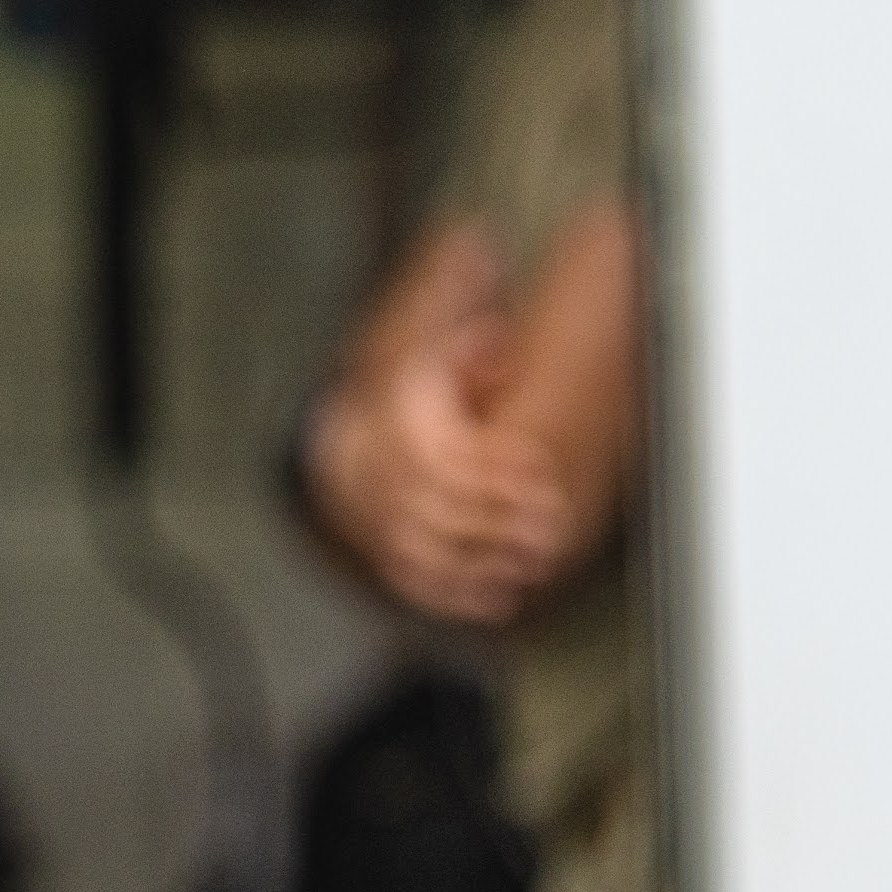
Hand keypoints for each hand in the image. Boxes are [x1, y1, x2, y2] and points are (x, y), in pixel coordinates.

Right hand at [310, 344, 575, 630]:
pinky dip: (456, 596)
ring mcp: (381, 523)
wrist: (342, 447)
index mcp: (398, 435)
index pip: (451, 455)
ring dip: (484, 560)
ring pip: (430, 550)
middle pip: (445, 507)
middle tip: (549, 521)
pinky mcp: (387, 554)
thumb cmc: (396, 404)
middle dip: (501, 518)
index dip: (497, 465)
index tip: (538, 467)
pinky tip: (496, 601)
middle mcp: (383, 483)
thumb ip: (460, 339)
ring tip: (532, 561)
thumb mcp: (421, 356)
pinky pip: (415, 581)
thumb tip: (485, 289)